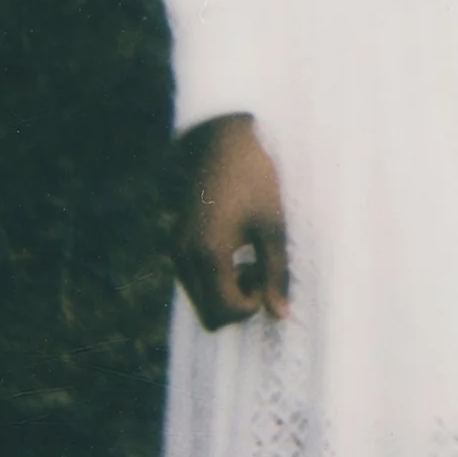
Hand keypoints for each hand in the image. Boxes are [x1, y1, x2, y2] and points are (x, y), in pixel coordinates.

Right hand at [170, 112, 290, 329]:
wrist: (224, 141)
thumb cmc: (255, 180)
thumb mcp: (273, 227)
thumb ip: (276, 274)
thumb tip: (280, 314)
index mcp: (209, 254)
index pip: (224, 312)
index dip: (251, 306)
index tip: (267, 276)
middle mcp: (185, 256)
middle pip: (208, 315)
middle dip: (237, 303)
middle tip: (258, 270)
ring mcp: (177, 249)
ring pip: (200, 299)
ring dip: (226, 291)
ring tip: (249, 259)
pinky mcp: (177, 241)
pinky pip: (194, 280)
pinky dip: (215, 279)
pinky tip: (235, 251)